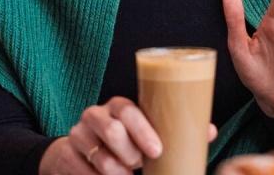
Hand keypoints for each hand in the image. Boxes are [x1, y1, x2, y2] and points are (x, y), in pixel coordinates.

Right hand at [36, 96, 181, 174]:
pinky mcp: (65, 154)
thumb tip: (209, 131)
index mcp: (118, 106)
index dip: (143, 130)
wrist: (81, 151)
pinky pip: (81, 170)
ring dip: (116, 171)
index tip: (157, 150)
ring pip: (98, 155)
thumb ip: (173, 131)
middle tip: (140, 165)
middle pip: (111, 130)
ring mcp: (77, 134)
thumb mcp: (145, 133)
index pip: (128, 110)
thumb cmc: (124, 140)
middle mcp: (95, 115)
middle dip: (130, 153)